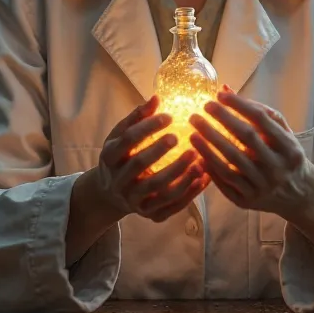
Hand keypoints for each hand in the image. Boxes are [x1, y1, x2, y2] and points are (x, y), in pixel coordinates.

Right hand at [96, 95, 209, 222]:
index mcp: (110, 157)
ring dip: (179, 173)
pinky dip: (190, 192)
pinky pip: (172, 205)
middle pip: (140, 165)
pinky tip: (204, 177)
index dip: (148, 127)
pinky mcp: (150, 215)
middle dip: (160, 150)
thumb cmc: (121, 157)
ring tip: (197, 157)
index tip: (169, 116)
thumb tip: (157, 97)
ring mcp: (134, 201)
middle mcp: (119, 181)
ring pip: (158, 188)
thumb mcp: (120, 136)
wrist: (111, 195)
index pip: (128, 140)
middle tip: (180, 136)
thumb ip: (137, 118)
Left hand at [189, 87, 311, 217]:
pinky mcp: (247, 201)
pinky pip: (224, 182)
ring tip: (193, 130)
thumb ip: (258, 111)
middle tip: (203, 107)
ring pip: (231, 163)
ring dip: (209, 145)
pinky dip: (210, 167)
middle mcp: (277, 168)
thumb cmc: (286, 155)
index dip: (239, 105)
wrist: (298, 194)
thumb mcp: (283, 133)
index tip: (220, 94)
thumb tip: (225, 88)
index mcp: (289, 148)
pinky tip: (197, 154)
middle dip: (223, 119)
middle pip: (246, 139)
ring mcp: (262, 187)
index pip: (261, 120)